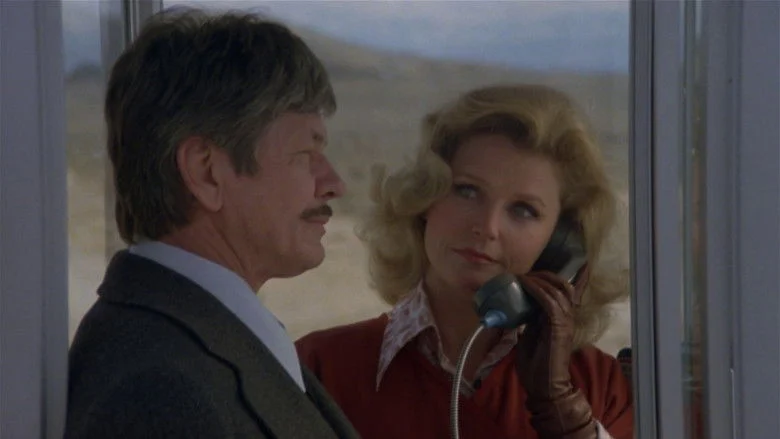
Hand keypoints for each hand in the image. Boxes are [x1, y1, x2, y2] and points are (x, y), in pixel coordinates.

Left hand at [516, 264, 597, 438]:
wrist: (545, 388)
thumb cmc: (536, 366)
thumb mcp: (529, 336)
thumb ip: (528, 321)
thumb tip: (515, 308)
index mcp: (560, 319)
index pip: (563, 291)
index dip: (553, 278)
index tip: (532, 273)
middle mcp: (567, 317)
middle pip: (562, 285)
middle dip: (544, 275)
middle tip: (525, 275)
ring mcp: (565, 321)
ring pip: (557, 289)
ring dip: (538, 280)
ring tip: (522, 278)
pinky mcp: (559, 326)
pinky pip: (549, 301)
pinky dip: (536, 289)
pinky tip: (524, 284)